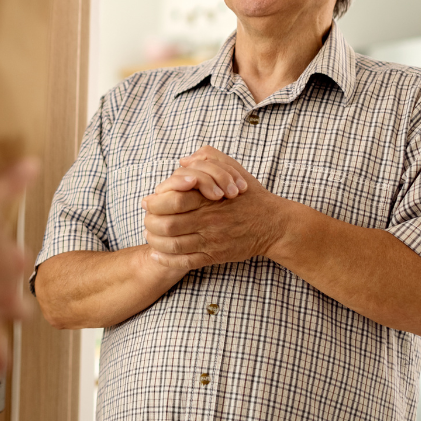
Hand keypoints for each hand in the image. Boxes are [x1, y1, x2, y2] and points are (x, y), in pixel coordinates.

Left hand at [142, 146, 290, 270]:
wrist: (274, 224)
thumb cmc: (250, 195)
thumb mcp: (232, 167)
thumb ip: (208, 158)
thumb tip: (183, 161)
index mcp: (208, 199)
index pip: (172, 200)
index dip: (155, 201)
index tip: (148, 200)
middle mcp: (208, 220)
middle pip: (166, 225)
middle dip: (149, 222)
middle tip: (146, 218)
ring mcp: (211, 240)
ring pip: (172, 245)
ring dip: (155, 241)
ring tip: (150, 235)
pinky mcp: (215, 256)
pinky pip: (185, 261)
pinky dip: (167, 259)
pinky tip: (157, 253)